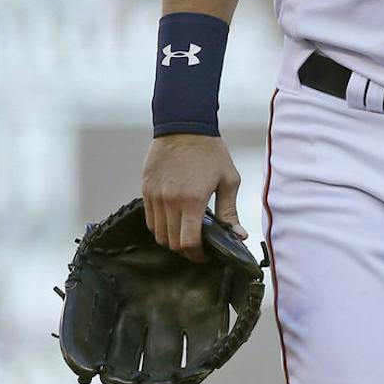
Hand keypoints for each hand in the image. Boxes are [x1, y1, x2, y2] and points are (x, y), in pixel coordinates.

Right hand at [142, 133, 245, 262]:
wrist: (184, 127)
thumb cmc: (211, 152)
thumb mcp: (229, 180)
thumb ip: (230, 211)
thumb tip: (239, 236)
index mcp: (192, 200)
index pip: (188, 242)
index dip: (196, 255)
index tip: (204, 256)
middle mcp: (169, 201)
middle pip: (171, 242)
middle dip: (185, 250)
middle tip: (198, 246)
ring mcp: (154, 197)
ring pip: (158, 234)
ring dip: (171, 239)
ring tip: (186, 233)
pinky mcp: (145, 191)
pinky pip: (149, 219)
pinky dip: (160, 226)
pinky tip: (174, 220)